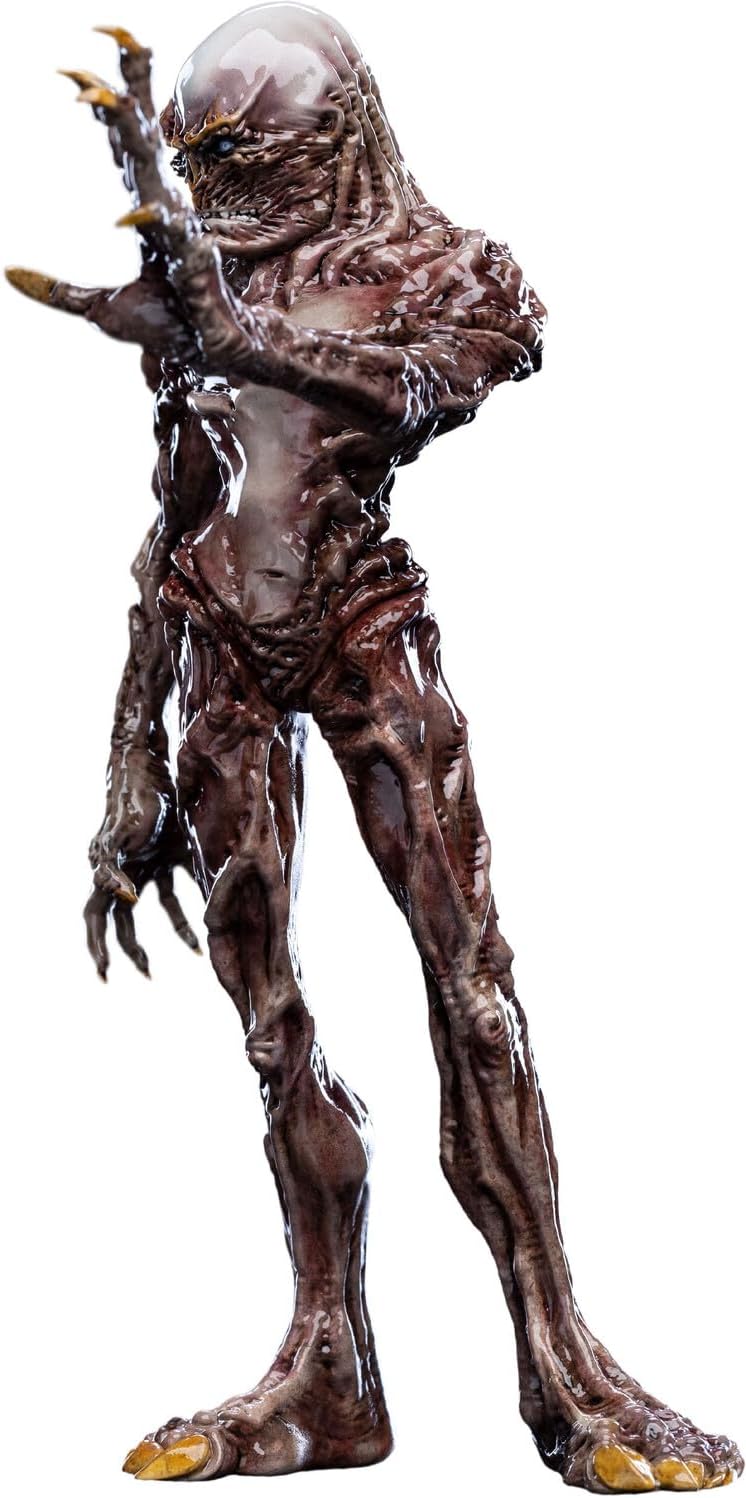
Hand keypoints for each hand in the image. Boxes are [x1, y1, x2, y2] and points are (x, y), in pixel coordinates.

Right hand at [84, 764, 200, 981]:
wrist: (151, 768)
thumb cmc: (130, 801)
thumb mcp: (117, 836)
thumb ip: (110, 868)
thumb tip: (123, 899)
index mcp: (108, 873)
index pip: (96, 919)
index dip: (98, 947)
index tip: (106, 975)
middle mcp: (127, 873)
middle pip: (125, 923)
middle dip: (135, 950)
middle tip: (148, 974)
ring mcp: (150, 865)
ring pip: (162, 907)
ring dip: (177, 929)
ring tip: (195, 950)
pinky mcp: (172, 853)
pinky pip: (184, 885)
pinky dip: (196, 900)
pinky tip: (213, 916)